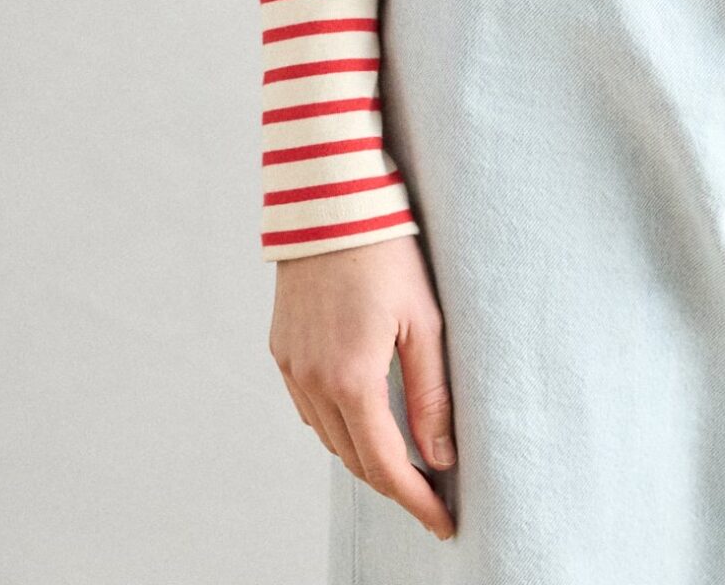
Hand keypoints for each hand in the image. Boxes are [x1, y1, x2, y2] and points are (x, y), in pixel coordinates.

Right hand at [269, 234, 456, 540]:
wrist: (329, 202)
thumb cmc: (386, 252)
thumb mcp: (424, 322)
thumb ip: (431, 394)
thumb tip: (440, 456)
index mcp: (351, 380)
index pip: (385, 465)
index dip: (415, 500)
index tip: (442, 523)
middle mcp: (313, 382)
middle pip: (354, 458)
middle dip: (393, 481)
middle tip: (430, 491)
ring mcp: (292, 367)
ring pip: (328, 437)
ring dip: (363, 453)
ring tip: (402, 456)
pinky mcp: (282, 350)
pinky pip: (309, 407)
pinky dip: (337, 423)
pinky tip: (362, 413)